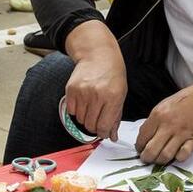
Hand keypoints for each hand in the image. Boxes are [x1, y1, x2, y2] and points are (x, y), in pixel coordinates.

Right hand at [64, 21, 126, 140]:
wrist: (98, 55)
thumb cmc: (112, 74)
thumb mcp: (121, 95)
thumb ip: (115, 117)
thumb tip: (112, 136)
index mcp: (112, 97)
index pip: (104, 126)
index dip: (104, 133)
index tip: (104, 132)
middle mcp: (97, 95)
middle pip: (90, 125)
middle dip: (95, 127)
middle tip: (98, 120)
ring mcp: (82, 92)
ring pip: (80, 120)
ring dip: (86, 118)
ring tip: (92, 107)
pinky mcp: (71, 89)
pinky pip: (72, 111)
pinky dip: (77, 111)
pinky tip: (84, 102)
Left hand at [135, 79, 192, 163]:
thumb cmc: (184, 102)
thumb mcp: (163, 106)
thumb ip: (153, 121)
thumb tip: (144, 138)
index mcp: (158, 115)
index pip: (142, 137)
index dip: (139, 147)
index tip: (141, 150)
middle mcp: (168, 125)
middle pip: (151, 150)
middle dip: (146, 158)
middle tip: (148, 158)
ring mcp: (182, 134)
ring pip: (165, 155)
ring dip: (160, 161)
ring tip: (160, 159)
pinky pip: (182, 155)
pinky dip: (177, 158)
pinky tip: (176, 154)